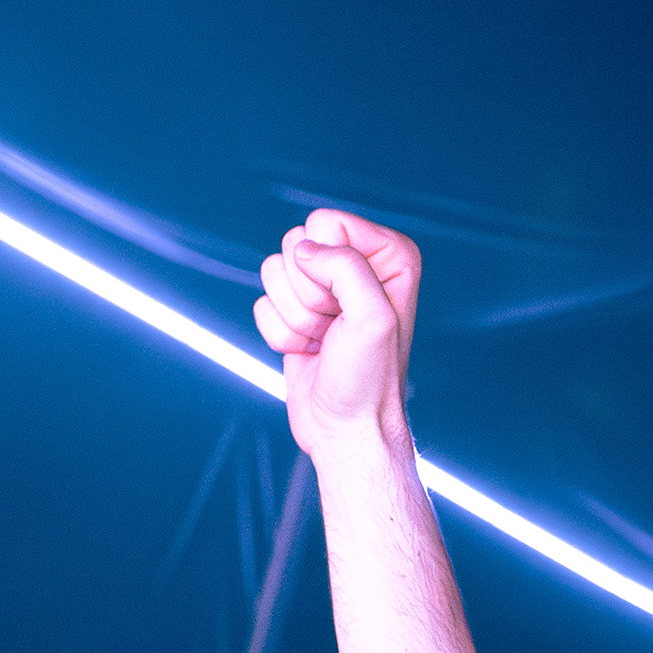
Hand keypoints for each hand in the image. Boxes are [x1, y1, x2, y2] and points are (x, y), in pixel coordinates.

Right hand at [255, 210, 421, 462]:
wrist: (345, 429)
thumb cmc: (368, 379)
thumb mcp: (373, 318)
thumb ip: (346, 267)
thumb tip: (302, 248)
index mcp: (388, 256)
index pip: (327, 223)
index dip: (327, 264)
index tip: (348, 306)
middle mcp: (356, 266)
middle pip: (295, 245)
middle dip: (308, 294)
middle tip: (335, 328)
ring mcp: (323, 290)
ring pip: (273, 272)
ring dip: (293, 317)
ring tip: (323, 341)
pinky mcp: (295, 312)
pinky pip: (263, 304)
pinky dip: (279, 334)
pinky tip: (308, 352)